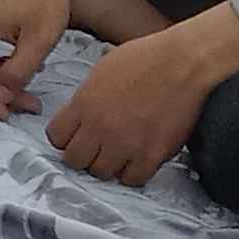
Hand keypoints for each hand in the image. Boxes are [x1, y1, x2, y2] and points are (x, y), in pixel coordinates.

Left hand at [47, 4, 238, 186]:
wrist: (182, 63)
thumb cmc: (146, 58)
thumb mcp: (101, 71)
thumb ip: (86, 99)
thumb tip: (80, 115)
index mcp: (84, 103)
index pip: (56, 137)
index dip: (63, 139)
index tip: (73, 137)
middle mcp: (101, 126)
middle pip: (74, 160)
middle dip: (81, 156)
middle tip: (93, 149)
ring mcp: (127, 143)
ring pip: (101, 173)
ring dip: (107, 165)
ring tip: (116, 154)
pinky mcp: (153, 154)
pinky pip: (133, 179)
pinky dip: (132, 174)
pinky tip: (136, 160)